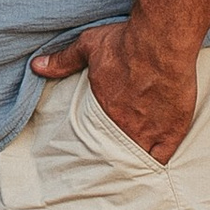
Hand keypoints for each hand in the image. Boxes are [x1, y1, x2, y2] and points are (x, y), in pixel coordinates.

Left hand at [30, 21, 196, 163]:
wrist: (160, 42)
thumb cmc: (125, 43)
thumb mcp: (88, 46)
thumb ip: (62, 60)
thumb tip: (36, 66)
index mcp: (103, 112)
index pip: (92, 141)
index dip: (93, 148)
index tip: (92, 150)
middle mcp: (125, 127)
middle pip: (114, 155)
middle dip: (111, 159)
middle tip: (110, 162)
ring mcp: (150, 131)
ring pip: (137, 160)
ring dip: (132, 162)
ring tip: (130, 166)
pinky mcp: (173, 130)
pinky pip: (163, 158)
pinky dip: (156, 162)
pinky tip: (153, 163)